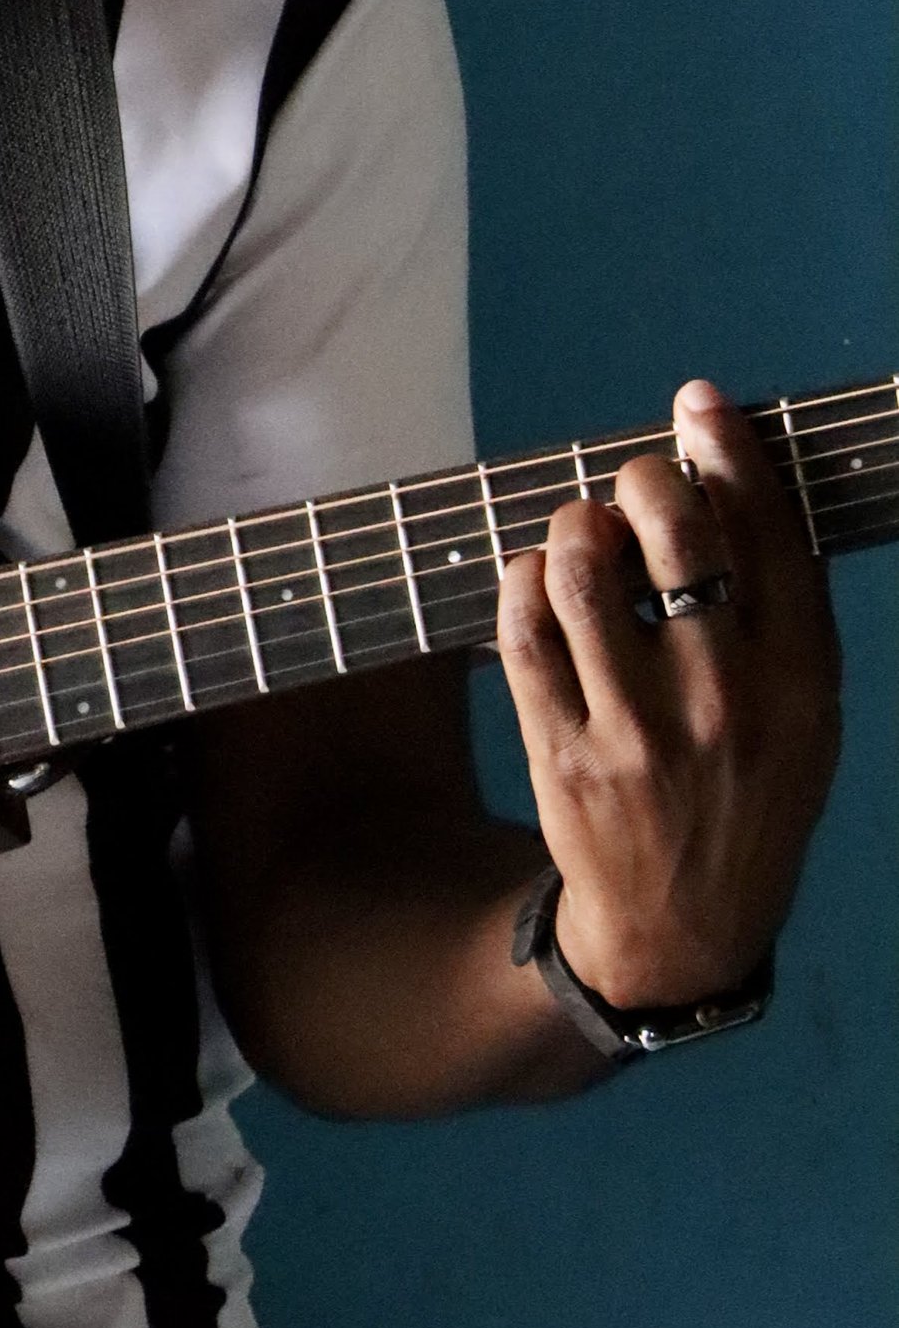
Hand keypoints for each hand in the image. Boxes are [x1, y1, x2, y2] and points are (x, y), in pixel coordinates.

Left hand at [500, 382, 840, 1009]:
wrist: (686, 925)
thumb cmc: (748, 787)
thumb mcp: (804, 708)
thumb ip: (782, 602)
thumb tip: (732, 471)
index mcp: (801, 682)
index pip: (769, 535)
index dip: (729, 451)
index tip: (698, 403)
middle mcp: (725, 701)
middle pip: (673, 535)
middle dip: (644, 478)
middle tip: (636, 483)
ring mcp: (640, 731)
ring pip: (582, 568)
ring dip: (574, 526)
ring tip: (585, 538)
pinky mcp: (564, 754)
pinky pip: (523, 629)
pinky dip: (523, 582)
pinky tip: (540, 583)